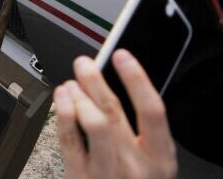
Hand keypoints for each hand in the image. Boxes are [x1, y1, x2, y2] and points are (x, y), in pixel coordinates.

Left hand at [55, 51, 176, 178]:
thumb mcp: (152, 164)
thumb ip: (140, 132)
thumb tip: (116, 87)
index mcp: (160, 159)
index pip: (152, 110)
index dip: (137, 79)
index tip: (122, 56)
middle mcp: (136, 165)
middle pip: (114, 111)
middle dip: (95, 80)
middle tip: (84, 63)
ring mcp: (107, 173)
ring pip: (92, 121)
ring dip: (79, 95)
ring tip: (72, 82)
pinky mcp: (81, 177)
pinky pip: (69, 138)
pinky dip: (63, 111)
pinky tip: (62, 99)